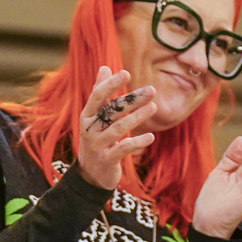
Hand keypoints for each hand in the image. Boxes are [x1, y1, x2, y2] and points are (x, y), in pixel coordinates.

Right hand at [74, 67, 159, 192]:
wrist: (90, 173)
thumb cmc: (96, 138)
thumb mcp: (95, 117)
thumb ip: (100, 93)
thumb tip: (104, 67)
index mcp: (87, 115)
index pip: (98, 96)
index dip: (111, 84)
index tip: (127, 73)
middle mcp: (89, 129)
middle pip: (111, 111)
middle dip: (132, 100)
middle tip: (151, 90)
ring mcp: (97, 145)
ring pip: (118, 129)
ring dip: (137, 117)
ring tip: (154, 107)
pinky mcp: (107, 160)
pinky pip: (123, 149)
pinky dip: (137, 142)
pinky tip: (151, 136)